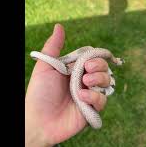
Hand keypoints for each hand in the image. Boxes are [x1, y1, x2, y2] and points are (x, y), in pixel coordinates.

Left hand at [25, 24, 110, 146]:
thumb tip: (59, 26)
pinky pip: (102, 100)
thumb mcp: (45, 68)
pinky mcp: (92, 109)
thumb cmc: (39, 94)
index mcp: (74, 70)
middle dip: (99, 66)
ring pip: (106, 82)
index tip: (89, 60)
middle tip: (87, 70)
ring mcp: (89, 95)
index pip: (92, 58)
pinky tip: (82, 98)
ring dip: (99, 79)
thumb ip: (53, 47)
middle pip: (103, 68)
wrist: (38, 121)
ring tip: (85, 83)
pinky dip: (95, 97)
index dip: (95, 56)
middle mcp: (83, 81)